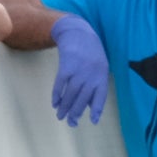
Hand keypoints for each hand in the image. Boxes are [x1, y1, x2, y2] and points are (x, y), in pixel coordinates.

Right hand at [50, 11, 109, 125]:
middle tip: (70, 123)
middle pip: (83, 98)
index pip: (101, 96)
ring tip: (60, 116)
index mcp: (102, 76)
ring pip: (71, 94)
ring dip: (65, 107)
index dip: (97, 109)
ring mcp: (78, 70)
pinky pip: (60, 84)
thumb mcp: (100, 67)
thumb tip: (90, 108)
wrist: (78, 33)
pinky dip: (57, 95)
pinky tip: (55, 103)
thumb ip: (96, 85)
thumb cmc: (91, 53)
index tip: (93, 121)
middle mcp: (91, 75)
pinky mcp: (66, 66)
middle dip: (76, 113)